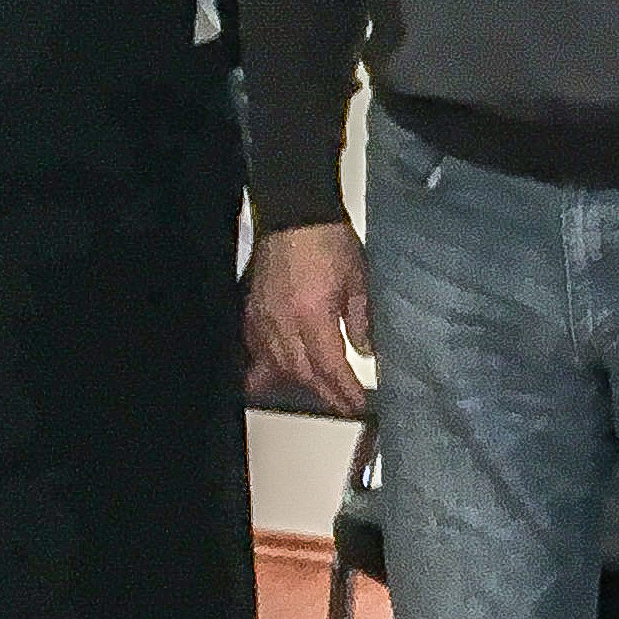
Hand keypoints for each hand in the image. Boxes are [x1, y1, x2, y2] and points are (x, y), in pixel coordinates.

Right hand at [248, 219, 373, 415]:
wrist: (295, 214)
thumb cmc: (327, 241)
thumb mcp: (357, 280)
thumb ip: (361, 320)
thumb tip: (366, 350)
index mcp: (312, 316)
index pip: (328, 366)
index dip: (343, 389)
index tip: (357, 403)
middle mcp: (283, 324)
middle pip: (302, 373)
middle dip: (325, 392)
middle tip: (343, 404)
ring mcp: (263, 319)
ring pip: (276, 366)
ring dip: (299, 382)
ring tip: (318, 392)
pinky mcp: (252, 310)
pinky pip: (255, 349)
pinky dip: (268, 364)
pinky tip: (278, 370)